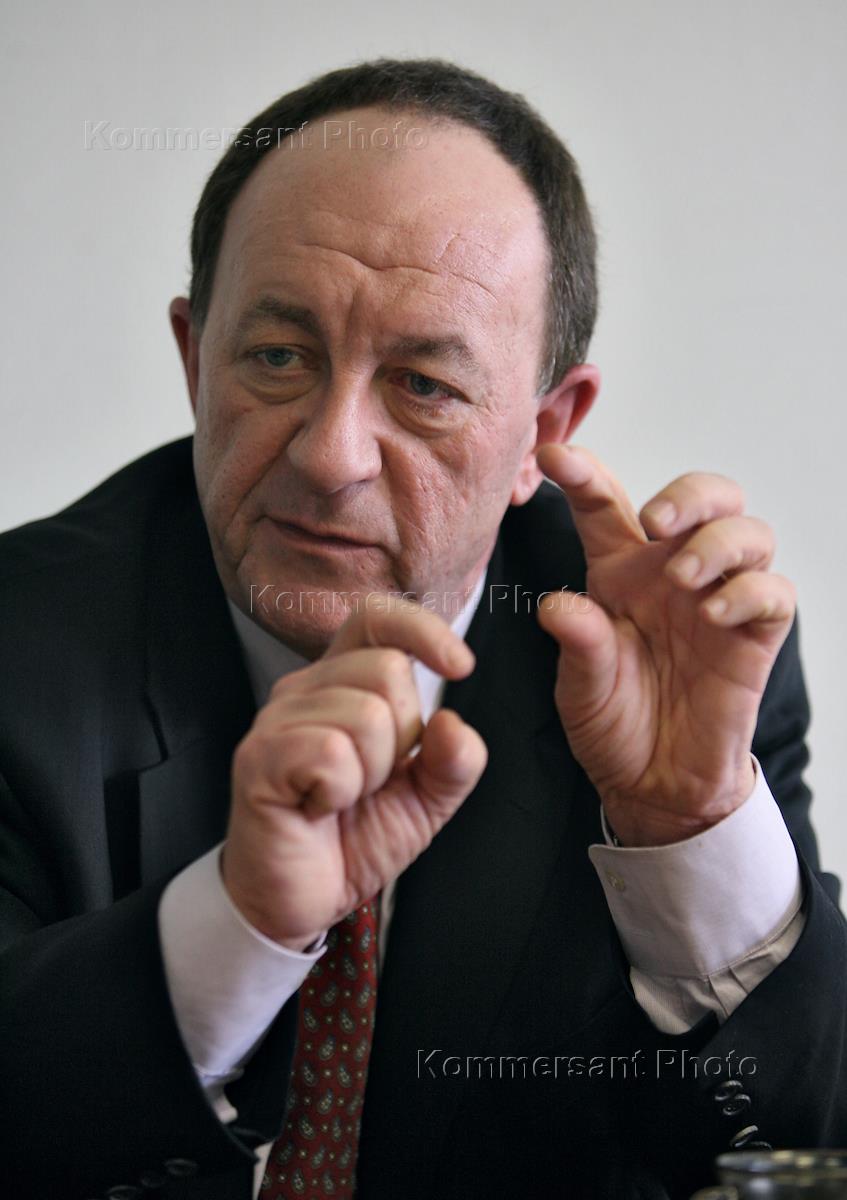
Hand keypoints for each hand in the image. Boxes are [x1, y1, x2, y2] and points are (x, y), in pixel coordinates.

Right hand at [221, 598, 486, 948]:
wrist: (300, 900)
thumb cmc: (355, 838)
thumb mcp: (426, 800)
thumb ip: (455, 761)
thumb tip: (454, 720)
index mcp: (343, 682)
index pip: (376, 617)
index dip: (422, 629)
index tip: (461, 667)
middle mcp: (306, 688)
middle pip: (387, 670)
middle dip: (402, 738)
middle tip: (370, 781)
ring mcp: (276, 720)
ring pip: (366, 715)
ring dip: (371, 774)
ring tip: (341, 799)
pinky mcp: (258, 758)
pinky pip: (332, 753)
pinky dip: (341, 791)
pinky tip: (317, 808)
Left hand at [536, 444, 795, 846]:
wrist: (653, 784)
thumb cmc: (613, 722)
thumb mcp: (579, 687)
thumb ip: (576, 644)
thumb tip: (558, 606)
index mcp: (619, 572)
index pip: (604, 506)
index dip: (584, 474)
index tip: (553, 456)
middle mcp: (672, 574)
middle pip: (703, 497)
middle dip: (687, 493)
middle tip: (655, 520)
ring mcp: (718, 600)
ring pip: (748, 532)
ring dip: (718, 542)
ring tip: (683, 577)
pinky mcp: (755, 636)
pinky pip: (773, 592)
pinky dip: (749, 592)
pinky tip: (714, 614)